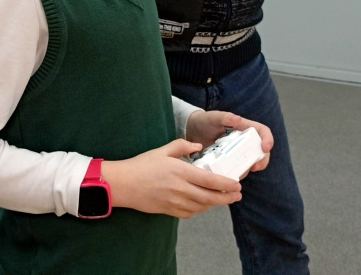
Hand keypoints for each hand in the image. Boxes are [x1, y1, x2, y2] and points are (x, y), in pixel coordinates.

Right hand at [101, 139, 243, 218]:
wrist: (123, 184)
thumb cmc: (142, 165)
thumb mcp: (162, 150)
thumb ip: (183, 146)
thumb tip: (199, 146)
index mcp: (181, 171)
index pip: (210, 180)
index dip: (226, 184)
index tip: (237, 185)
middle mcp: (181, 188)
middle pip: (210, 197)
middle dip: (227, 198)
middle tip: (237, 195)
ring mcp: (175, 202)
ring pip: (202, 207)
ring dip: (214, 204)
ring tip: (223, 199)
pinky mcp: (169, 211)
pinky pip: (190, 213)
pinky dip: (199, 209)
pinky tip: (202, 204)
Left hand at [185, 110, 273, 175]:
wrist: (192, 132)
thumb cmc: (205, 121)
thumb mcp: (213, 117)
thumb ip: (224, 117)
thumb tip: (238, 119)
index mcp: (245, 128)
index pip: (263, 132)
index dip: (268, 140)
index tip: (265, 148)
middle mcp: (245, 141)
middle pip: (262, 152)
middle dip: (262, 160)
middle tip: (255, 167)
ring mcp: (239, 153)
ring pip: (250, 163)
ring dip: (248, 169)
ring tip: (237, 173)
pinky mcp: (231, 163)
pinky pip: (238, 170)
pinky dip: (236, 175)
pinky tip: (228, 177)